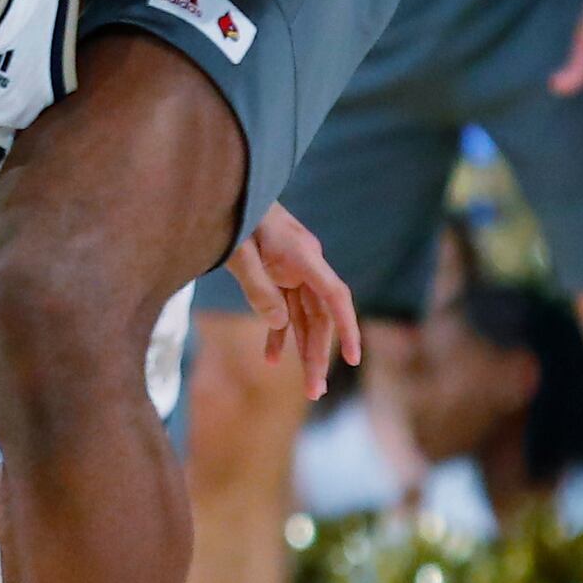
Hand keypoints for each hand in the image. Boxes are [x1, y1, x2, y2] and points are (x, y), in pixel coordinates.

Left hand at [227, 207, 359, 401]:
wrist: (229, 189)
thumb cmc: (234, 215)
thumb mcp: (238, 252)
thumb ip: (258, 287)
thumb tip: (280, 323)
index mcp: (303, 255)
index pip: (335, 295)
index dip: (347, 327)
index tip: (353, 358)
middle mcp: (306, 265)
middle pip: (321, 317)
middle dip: (319, 356)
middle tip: (314, 393)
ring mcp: (294, 271)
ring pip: (306, 319)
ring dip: (304, 352)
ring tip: (307, 389)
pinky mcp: (279, 275)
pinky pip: (284, 310)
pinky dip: (278, 333)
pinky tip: (271, 359)